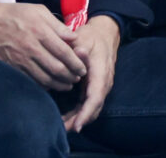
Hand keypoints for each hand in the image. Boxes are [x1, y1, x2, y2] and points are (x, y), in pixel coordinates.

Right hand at [0, 1, 86, 90]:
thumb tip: (73, 38)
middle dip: (71, 76)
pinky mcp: (13, 68)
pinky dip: (44, 86)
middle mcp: (32, 48)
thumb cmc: (15, 14)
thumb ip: (57, 25)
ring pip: (46, 79)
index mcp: (40, 31)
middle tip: (78, 78)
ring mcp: (21, 60)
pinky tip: (51, 85)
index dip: (77, 63)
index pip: (64, 52)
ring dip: (60, 84)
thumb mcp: (38, 11)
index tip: (83, 68)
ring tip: (68, 84)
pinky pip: (32, 81)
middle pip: (57, 69)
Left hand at [62, 15, 120, 132]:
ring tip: (61, 127)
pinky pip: (88, 104)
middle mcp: (103, 83)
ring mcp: (100, 86)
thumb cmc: (92, 36)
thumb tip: (77, 54)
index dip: (86, 113)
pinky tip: (65, 117)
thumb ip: (79, 47)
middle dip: (79, 121)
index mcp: (101, 72)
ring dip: (78, 119)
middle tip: (62, 131)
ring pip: (91, 108)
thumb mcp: (84, 38)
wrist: (104, 34)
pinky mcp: (95, 87)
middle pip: (94, 108)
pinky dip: (78, 113)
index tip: (77, 126)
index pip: (95, 97)